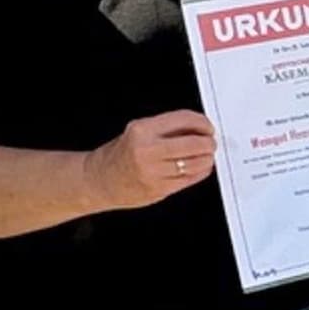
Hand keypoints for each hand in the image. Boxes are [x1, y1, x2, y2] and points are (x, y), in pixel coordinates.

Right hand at [89, 109, 218, 209]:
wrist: (99, 181)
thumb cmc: (119, 155)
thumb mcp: (138, 131)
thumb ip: (166, 128)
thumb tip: (197, 126)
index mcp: (142, 130)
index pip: (183, 119)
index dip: (202, 122)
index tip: (207, 126)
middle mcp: (147, 151)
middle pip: (193, 143)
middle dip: (208, 142)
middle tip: (210, 141)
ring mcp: (154, 172)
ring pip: (195, 163)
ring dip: (207, 158)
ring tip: (206, 155)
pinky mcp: (159, 190)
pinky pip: (189, 179)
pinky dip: (200, 172)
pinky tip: (200, 168)